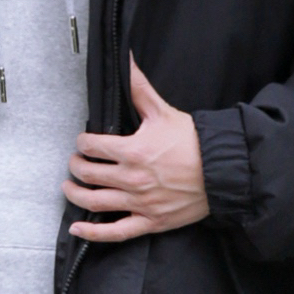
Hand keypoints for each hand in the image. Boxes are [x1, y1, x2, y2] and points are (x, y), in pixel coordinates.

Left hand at [63, 57, 208, 242]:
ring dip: (76, 194)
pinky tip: (79, 228)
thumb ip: (139, 89)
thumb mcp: (164, 111)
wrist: (223, 170)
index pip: (91, 146)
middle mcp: (131, 179)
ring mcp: (139, 203)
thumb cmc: (194, 142)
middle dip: (76, 166)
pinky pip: (115, 232)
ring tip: (70, 187)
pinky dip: (93, 233)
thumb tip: (126, 61)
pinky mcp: (150, 221)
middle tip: (76, 162)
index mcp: (132, 150)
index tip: (83, 142)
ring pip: (94, 202)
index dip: (82, 143)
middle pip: (87, 174)